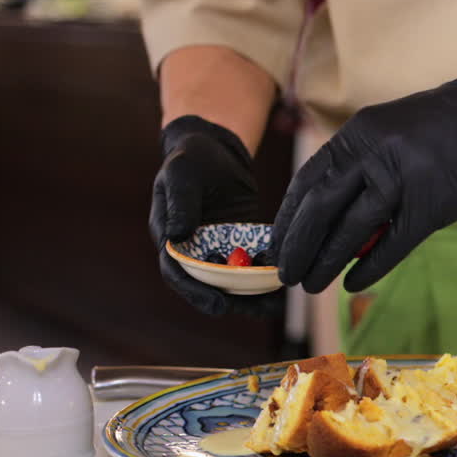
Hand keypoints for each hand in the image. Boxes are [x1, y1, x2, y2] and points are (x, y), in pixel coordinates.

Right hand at [150, 115, 281, 314]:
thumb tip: (178, 235)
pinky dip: (266, 270)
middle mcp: (193, 250)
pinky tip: (286, 275)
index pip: (178, 273)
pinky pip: (252, 261)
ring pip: (233, 280)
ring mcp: (217, 248)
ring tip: (277, 303)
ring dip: (253, 293)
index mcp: (171, 239)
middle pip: (209, 285)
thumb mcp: (181, 175)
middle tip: (259, 309)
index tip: (218, 305)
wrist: (214, 147)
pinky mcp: (239, 242)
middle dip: (234, 300)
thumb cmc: (190, 158)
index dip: (196, 293)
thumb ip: (180, 203)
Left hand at [273, 57, 456, 292]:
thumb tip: (332, 213)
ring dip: (326, 262)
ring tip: (311, 284)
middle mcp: (373, 153)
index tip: (275, 244)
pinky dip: (369, 267)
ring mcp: (402, 178)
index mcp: (358, 133)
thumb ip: (361, 165)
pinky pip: (392, 244)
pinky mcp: (431, 204)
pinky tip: (353, 283)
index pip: (308, 180)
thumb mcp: (390, 132)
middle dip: (298, 246)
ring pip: (350, 230)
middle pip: (320, 208)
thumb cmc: (446, 125)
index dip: (287, 217)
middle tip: (286, 273)